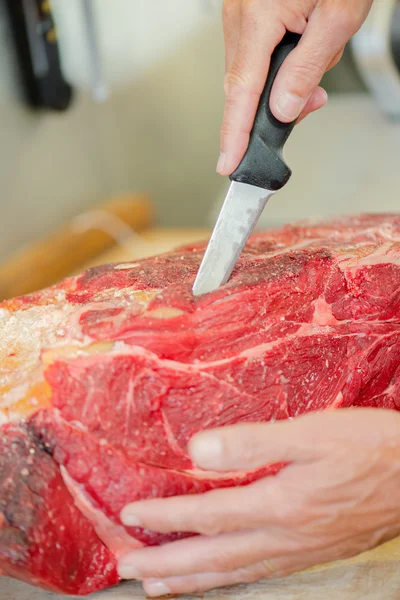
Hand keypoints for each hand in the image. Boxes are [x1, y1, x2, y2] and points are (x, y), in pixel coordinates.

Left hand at [118, 409, 399, 596]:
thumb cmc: (367, 448)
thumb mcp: (311, 433)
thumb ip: (253, 443)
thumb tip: (197, 451)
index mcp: (278, 505)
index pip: (207, 515)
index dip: (165, 518)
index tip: (129, 518)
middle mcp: (283, 537)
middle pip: (212, 557)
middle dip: (166, 564)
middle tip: (127, 570)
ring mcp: (298, 550)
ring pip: (233, 574)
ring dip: (191, 581)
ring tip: (157, 588)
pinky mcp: (312, 552)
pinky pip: (258, 573)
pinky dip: (227, 580)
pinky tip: (221, 578)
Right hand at [217, 0, 373, 174]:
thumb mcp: (337, 17)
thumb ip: (307, 69)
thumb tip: (284, 110)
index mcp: (260, 17)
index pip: (242, 92)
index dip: (234, 133)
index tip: (228, 163)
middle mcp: (240, 16)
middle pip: (244, 86)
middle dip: (274, 104)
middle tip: (312, 101)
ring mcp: (239, 14)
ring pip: (251, 72)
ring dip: (282, 80)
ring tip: (319, 54)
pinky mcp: (246, 13)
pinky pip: (254, 54)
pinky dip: (278, 64)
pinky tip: (305, 47)